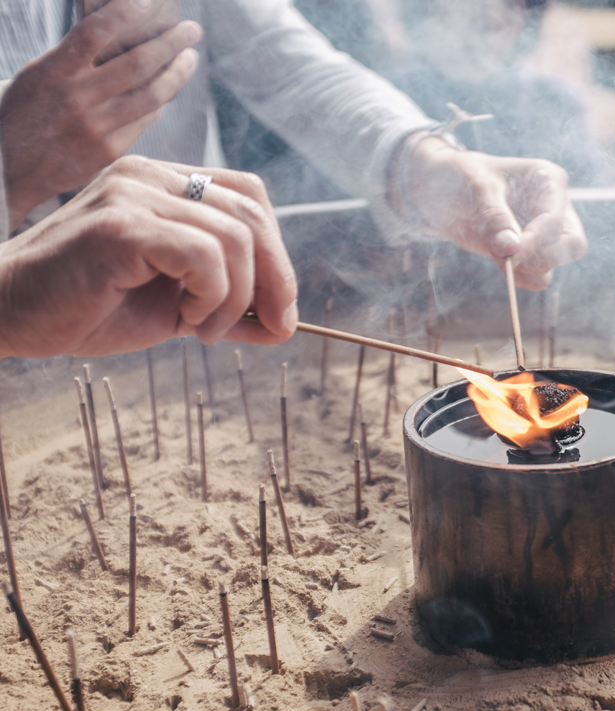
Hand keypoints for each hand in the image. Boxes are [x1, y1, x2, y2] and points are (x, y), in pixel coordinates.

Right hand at [0, 0, 201, 232]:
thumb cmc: (24, 112)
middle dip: (171, 42)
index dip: (123, 13)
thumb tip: (115, 26)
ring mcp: (95, 127)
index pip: (93, 33)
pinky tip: (168, 88)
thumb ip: (75, 55)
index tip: (146, 2)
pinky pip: (145, 119)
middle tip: (193, 30)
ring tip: (190, 57)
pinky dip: (159, 101)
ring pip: (151, 94)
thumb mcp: (38, 74)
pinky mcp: (109, 150)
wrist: (10, 168)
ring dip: (177, 73)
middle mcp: (76, 99)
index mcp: (53, 72)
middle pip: (137, 63)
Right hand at [0, 156, 297, 357]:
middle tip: (272, 326)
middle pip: (252, 213)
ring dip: (236, 297)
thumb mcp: (175, 307)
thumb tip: (285, 326)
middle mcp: (149, 175)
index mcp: (164, 183)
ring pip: (234, 236)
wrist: (7, 315)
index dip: (278, 255)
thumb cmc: (86, 308)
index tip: (280, 312)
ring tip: (203, 329)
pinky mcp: (120, 224)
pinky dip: (212, 295)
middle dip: (276, 278)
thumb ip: (229, 306)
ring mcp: (132, 193)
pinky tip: (186, 322)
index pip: (249, 198)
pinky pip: (202, 254)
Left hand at [400, 137, 587, 289]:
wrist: (440, 188)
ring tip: (494, 253)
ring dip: (526, 269)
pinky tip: (496, 261)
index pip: (555, 220)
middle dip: (542, 258)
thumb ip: (494, 215)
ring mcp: (543, 232)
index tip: (508, 253)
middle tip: (509, 260)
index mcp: (548, 180)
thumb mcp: (475, 187)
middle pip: (572, 245)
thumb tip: (512, 248)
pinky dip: (519, 278)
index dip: (535, 241)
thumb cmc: (461, 176)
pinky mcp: (528, 253)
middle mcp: (554, 207)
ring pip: (555, 264)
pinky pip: (538, 277)